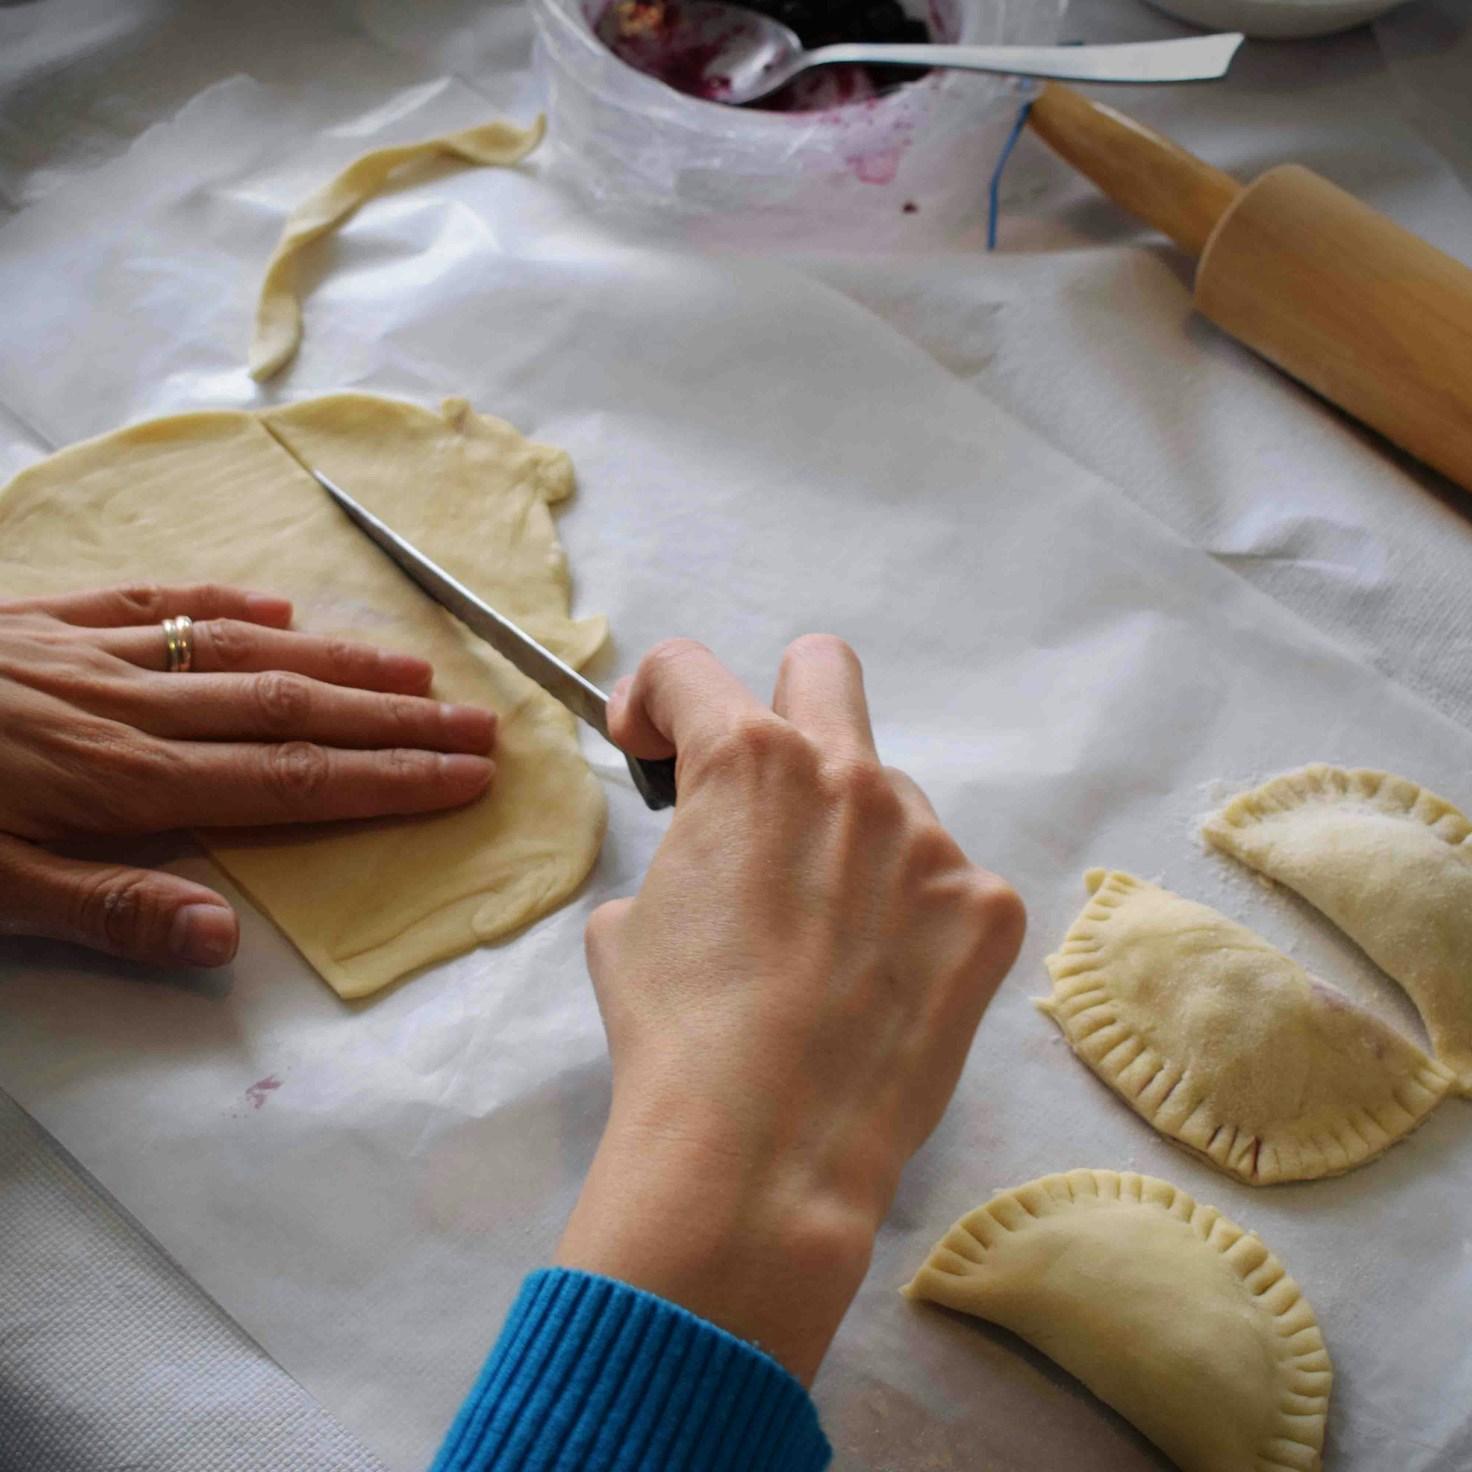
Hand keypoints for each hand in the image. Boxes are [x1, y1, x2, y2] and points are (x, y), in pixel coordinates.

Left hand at [0, 582, 495, 968]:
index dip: (389, 781)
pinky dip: (224, 604)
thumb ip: (103, 910)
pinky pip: (154, 603)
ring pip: (243, 652)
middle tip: (482, 722)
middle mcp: (131, 709)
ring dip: (340, 662)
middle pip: (292, 711)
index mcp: (125, 782)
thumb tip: (224, 937)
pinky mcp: (41, 620)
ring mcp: (89, 655)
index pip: (291, 782)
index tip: (466, 777)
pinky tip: (276, 609)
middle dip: (396, 722)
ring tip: (417, 671)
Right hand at [556, 636, 1024, 1382]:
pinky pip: (941, 883)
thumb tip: (708, 865)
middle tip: (760, 791)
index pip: (688, 669)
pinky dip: (907, 915)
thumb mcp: (627, 929)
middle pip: (822, 670)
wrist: (764, 1155)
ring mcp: (930, 840)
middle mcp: (849, 776)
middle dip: (776, 705)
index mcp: (746, 763)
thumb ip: (675, 858)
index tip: (650, 747)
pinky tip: (878, 985)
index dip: (652, 699)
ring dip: (849, 841)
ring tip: (822, 945)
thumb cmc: (675, 1037)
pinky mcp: (988, 908)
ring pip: (887, 799)